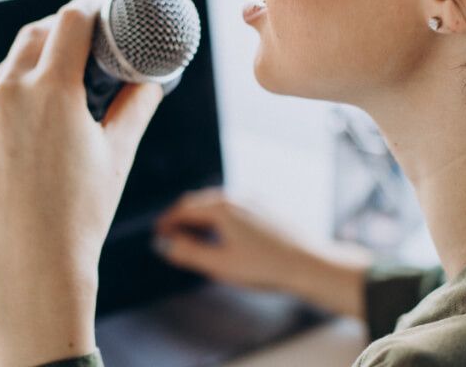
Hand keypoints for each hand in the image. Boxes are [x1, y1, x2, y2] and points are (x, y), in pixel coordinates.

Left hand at [0, 0, 162, 366]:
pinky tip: (30, 127)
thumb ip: (137, 106)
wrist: (32, 267)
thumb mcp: (118, 153)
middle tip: (84, 43)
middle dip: (60, 31)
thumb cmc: (81, 214)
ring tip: (59, 90)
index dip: (90, 6)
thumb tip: (151, 81)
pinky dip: (10, 101)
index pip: (70, 21)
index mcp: (50, 90)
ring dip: (33, 67)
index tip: (102, 7)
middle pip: (34, 35)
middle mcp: (6, 94)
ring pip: (7, 70)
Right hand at [154, 188, 372, 317]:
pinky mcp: (266, 207)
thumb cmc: (263, 267)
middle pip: (199, 202)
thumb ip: (187, 253)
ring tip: (194, 235)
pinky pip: (234, 206)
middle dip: (182, 216)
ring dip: (201, 215)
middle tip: (171, 233)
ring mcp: (253, 200)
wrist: (308, 264)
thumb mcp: (219, 265)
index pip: (184, 209)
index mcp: (221, 208)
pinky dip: (219, 216)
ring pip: (218, 202)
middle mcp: (236, 197)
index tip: (157, 233)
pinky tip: (223, 233)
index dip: (167, 222)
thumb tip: (162, 244)